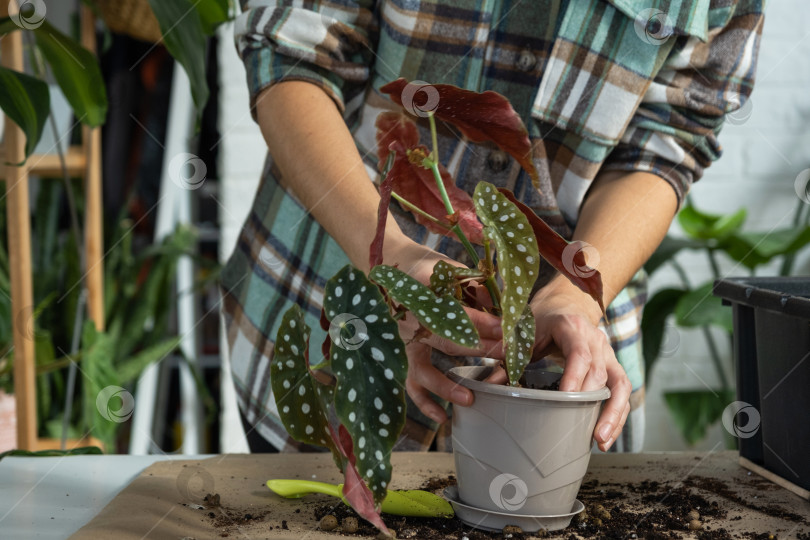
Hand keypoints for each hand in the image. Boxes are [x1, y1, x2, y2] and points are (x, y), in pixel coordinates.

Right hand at [382, 238, 502, 423]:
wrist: (388, 269)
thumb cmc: (426, 270)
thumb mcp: (450, 270)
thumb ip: (473, 287)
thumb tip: (501, 308)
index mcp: (421, 294)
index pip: (456, 312)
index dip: (482, 322)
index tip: (506, 328)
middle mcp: (408, 321)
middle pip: (446, 340)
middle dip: (480, 350)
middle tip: (505, 356)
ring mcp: (402, 342)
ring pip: (423, 369)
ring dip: (447, 385)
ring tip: (470, 398)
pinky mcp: (401, 356)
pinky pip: (410, 383)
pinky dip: (425, 402)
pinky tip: (442, 417)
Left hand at [528, 276, 631, 451]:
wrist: (566, 304)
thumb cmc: (543, 319)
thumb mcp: (525, 332)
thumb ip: (511, 356)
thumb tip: (491, 385)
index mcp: (572, 328)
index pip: (579, 354)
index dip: (575, 377)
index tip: (566, 399)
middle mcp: (596, 340)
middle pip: (600, 373)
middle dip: (597, 405)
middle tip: (587, 432)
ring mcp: (608, 352)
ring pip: (620, 384)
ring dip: (614, 414)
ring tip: (601, 441)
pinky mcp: (613, 365)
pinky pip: (622, 389)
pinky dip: (617, 413)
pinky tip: (606, 435)